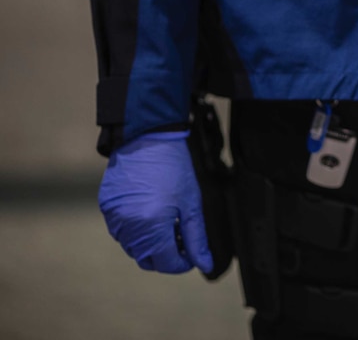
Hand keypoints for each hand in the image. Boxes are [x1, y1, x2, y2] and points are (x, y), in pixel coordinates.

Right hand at [98, 132, 213, 273]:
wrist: (147, 139)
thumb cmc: (174, 169)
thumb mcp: (191, 205)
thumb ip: (196, 238)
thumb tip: (204, 264)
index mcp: (151, 227)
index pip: (166, 263)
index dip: (182, 263)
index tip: (192, 254)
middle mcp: (128, 227)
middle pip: (147, 259)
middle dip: (166, 255)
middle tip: (181, 238)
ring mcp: (114, 218)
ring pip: (133, 247)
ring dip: (151, 244)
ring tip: (167, 223)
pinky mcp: (106, 208)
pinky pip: (121, 231)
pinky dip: (136, 230)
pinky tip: (150, 213)